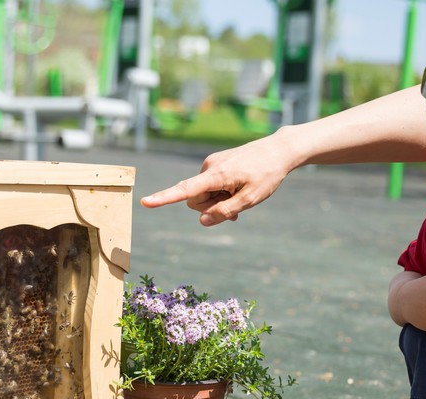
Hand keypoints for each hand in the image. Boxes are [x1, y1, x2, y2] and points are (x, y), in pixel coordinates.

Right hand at [139, 131, 292, 226]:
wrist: (279, 150)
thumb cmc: (267, 175)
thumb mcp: (250, 199)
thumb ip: (225, 211)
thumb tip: (202, 221)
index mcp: (216, 175)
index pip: (185, 190)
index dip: (164, 198)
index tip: (146, 202)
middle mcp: (209, 167)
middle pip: (195, 200)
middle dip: (210, 208)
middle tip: (236, 207)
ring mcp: (211, 164)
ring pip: (203, 195)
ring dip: (217, 201)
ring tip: (240, 195)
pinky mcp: (215, 164)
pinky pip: (209, 186)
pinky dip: (220, 193)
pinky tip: (237, 190)